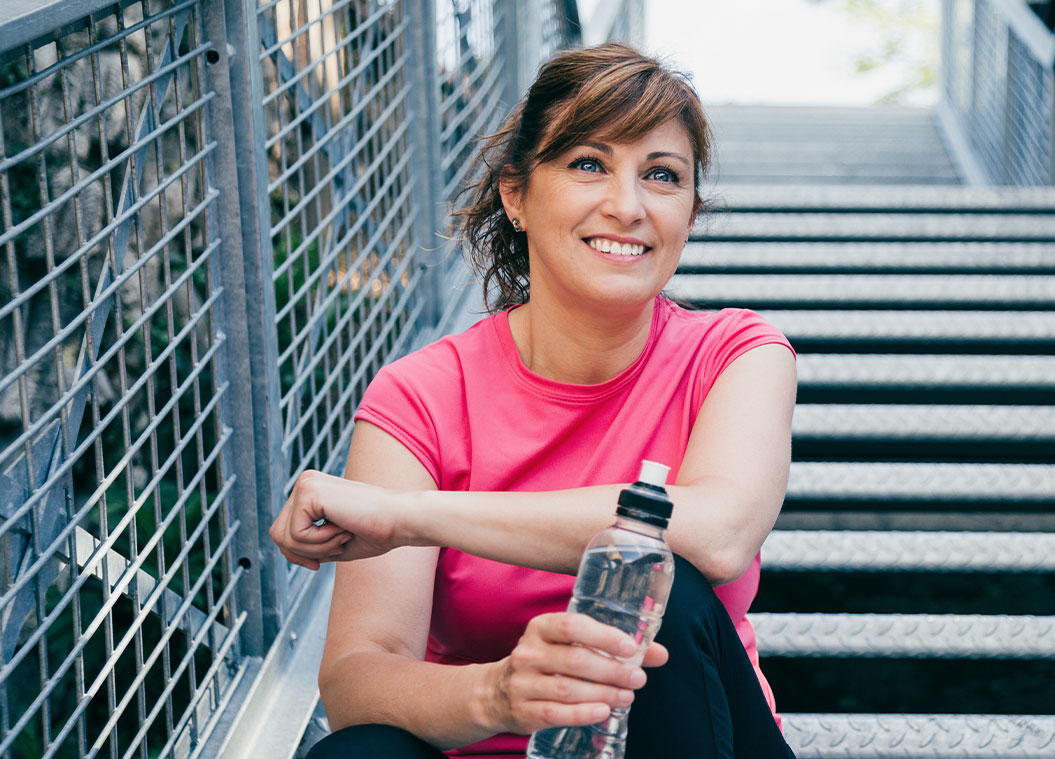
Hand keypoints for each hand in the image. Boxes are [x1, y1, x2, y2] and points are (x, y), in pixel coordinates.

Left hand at [268, 470, 401, 569]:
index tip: (318, 565)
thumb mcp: (332, 542)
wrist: (400, 520)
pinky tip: (343, 529)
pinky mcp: (309, 492)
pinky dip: (320, 543)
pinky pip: (296, 534)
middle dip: (303, 553)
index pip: (282, 530)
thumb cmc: (376, 532)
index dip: (297, 555)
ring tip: (342, 536)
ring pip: (284, 536)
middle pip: (277, 533)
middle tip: (336, 546)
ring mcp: (305, 484)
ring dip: (315, 549)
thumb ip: (308, 543)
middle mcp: (305, 481)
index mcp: (311, 490)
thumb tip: (285, 550)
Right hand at [482, 612, 668, 734]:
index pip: (572, 625)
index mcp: (541, 628)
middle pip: (575, 660)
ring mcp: (523, 683)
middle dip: (611, 670)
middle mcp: (529, 653)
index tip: (630, 647)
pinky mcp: (523, 710)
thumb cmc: (545, 663)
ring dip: (603, 693)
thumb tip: (659, 654)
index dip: (603, 635)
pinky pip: (555, 713)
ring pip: (568, 688)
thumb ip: (612, 647)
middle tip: (637, 678)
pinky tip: (603, 711)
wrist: (496, 692)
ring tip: (627, 696)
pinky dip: (582, 713)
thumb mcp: (569, 646)